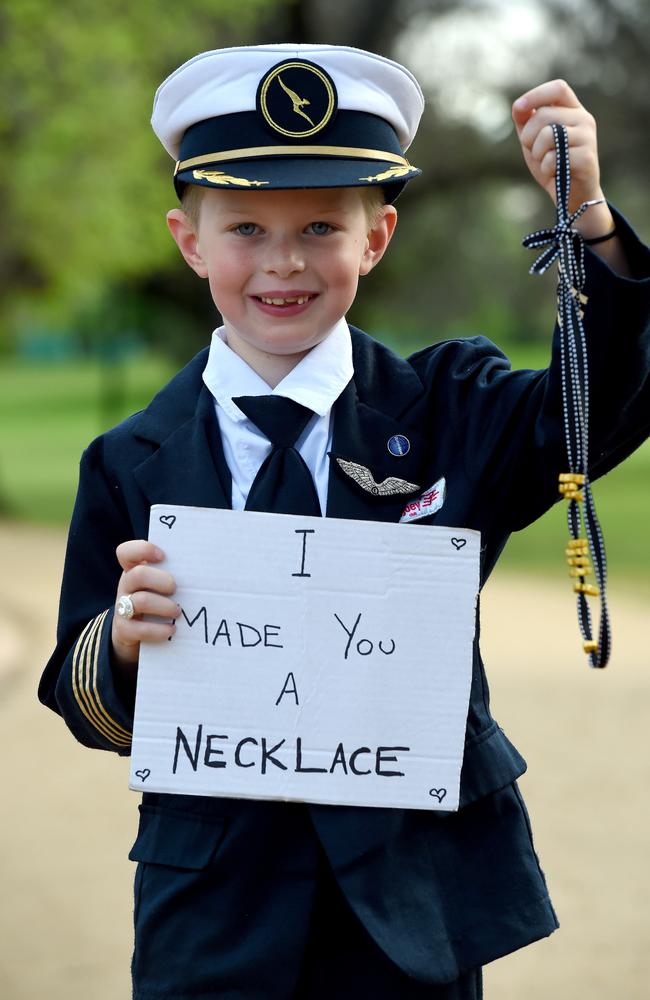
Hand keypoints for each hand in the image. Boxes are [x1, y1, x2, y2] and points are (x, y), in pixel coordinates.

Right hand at [111, 539, 178, 673]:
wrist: (135, 634)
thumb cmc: (157, 601)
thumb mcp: (160, 585)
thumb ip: (174, 574)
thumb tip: (209, 568)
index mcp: (134, 570)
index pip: (126, 552)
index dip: (143, 550)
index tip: (163, 556)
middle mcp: (126, 586)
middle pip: (138, 575)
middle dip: (161, 580)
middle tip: (175, 588)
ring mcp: (122, 608)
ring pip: (140, 601)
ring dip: (164, 606)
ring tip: (177, 611)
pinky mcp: (124, 630)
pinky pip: (139, 629)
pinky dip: (158, 630)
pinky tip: (171, 630)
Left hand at [513, 79, 626, 272]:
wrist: (572, 197)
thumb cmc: (553, 166)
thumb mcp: (534, 142)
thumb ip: (526, 123)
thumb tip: (518, 107)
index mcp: (573, 111)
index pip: (558, 88)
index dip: (536, 95)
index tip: (518, 109)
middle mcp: (584, 119)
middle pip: (544, 114)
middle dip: (528, 136)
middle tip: (534, 152)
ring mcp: (588, 137)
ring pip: (548, 134)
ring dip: (537, 153)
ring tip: (545, 163)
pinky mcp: (587, 157)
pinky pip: (554, 157)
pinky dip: (546, 169)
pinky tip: (554, 174)